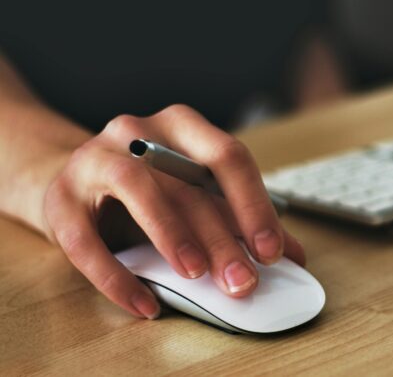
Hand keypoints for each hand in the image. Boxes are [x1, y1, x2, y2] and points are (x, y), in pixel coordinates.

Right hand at [43, 104, 304, 318]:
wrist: (74, 182)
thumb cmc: (148, 189)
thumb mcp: (195, 195)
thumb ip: (239, 219)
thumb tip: (292, 255)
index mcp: (182, 127)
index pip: (228, 157)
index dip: (253, 205)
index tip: (272, 250)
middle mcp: (138, 132)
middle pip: (187, 183)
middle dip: (221, 237)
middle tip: (243, 280)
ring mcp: (94, 159)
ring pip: (137, 189)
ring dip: (171, 234)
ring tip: (196, 275)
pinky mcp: (60, 198)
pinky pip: (85, 240)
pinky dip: (117, 276)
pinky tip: (145, 304)